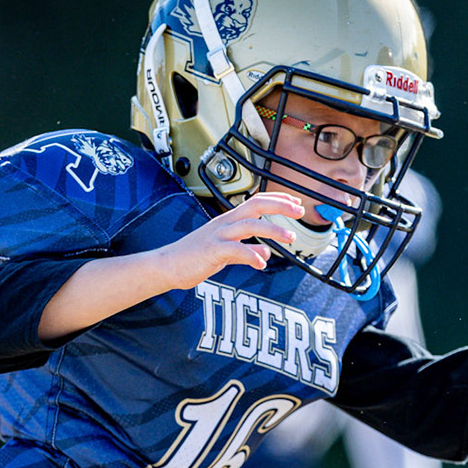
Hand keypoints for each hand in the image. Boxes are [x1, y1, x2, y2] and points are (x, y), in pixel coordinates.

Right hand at [148, 191, 305, 287]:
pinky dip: (251, 255)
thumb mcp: (226, 254)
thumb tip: (266, 252)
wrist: (167, 267)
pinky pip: (234, 250)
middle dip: (279, 206)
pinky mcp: (211, 251)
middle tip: (300, 211)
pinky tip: (261, 263)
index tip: (296, 204)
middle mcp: (224, 224)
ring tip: (290, 237)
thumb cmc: (194, 258)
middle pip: (255, 205)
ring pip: (249, 225)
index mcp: (228, 221)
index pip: (256, 202)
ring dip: (273, 230)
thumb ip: (247, 251)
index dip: (277, 200)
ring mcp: (217, 235)